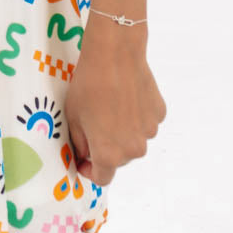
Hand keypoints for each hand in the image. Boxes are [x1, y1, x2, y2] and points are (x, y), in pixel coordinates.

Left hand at [63, 19, 166, 186]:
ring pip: (133, 139)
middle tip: (95, 122)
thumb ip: (80, 143)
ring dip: (123, 131)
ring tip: (111, 105)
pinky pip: (145, 122)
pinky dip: (136, 116)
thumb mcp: (73, 117)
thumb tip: (85, 154)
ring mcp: (149, 131)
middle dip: (106, 147)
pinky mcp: (159, 114)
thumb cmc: (88, 85)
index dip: (90, 170)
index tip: (84, 157)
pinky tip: (126, 96)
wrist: (114, 55)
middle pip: (118, 158)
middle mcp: (134, 149)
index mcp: (110, 154)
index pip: (102, 178)